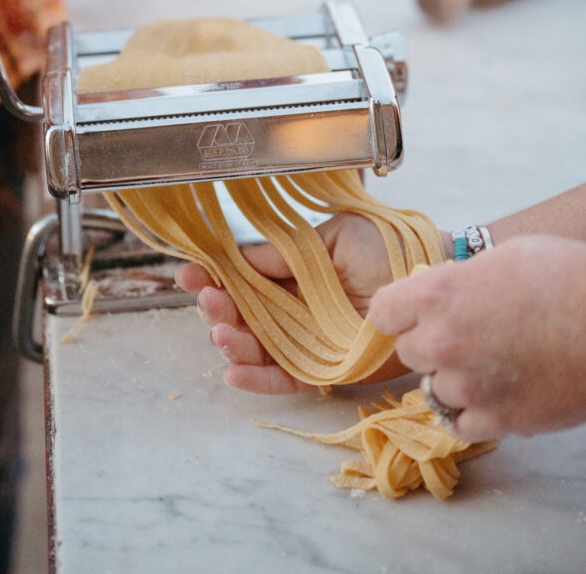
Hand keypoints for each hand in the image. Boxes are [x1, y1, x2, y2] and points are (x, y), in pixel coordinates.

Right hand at [175, 212, 412, 393]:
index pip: (244, 278)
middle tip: (207, 300)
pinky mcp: (327, 368)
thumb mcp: (330, 237)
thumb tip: (239, 256)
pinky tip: (232, 371)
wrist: (427, 275)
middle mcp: (295, 308)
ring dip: (232, 342)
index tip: (188, 272)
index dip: (214, 276)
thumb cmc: (386, 246)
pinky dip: (257, 379)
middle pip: (243, 315)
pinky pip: (285, 378)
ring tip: (220, 332)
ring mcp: (308, 339)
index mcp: (293, 273)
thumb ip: (285, 251)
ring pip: (258, 348)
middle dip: (217, 308)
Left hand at [370, 236, 585, 440]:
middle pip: (408, 351)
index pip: (382, 312)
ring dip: (453, 379)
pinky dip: (473, 412)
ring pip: (433, 389)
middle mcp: (442, 342)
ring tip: (490, 364)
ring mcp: (467, 387)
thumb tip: (446, 294)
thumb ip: (461, 280)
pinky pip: (460, 424)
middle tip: (466, 334)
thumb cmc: (564, 276)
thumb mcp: (503, 258)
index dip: (399, 312)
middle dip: (429, 342)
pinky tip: (495, 393)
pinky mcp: (497, 421)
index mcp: (437, 295)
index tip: (413, 313)